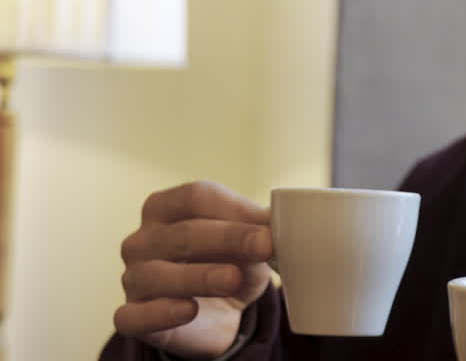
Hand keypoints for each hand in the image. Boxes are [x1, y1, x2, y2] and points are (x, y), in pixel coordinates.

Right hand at [112, 180, 273, 359]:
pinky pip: (136, 315)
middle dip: (228, 239)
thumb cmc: (230, 264)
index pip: (196, 197)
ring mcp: (133, 277)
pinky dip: (162, 312)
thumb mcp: (250, 243)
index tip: (269, 225)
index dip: (235, 209)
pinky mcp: (132, 316)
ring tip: (232, 279)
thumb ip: (260, 230)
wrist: (218, 314)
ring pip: (156, 274)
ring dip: (199, 275)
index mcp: (167, 207)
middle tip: (264, 247)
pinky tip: (189, 310)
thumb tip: (285, 221)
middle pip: (183, 233)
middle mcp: (143, 239)